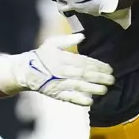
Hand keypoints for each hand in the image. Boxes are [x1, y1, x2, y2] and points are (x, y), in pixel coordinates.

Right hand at [0, 33, 114, 105]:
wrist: (26, 70)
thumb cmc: (42, 55)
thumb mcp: (52, 42)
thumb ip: (67, 40)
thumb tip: (82, 36)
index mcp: (63, 57)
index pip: (84, 61)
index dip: (98, 65)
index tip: (109, 68)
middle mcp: (63, 70)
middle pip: (84, 74)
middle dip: (99, 76)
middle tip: (112, 79)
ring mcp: (59, 83)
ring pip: (79, 86)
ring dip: (93, 88)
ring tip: (105, 89)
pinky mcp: (56, 94)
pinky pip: (69, 97)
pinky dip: (79, 100)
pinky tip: (90, 102)